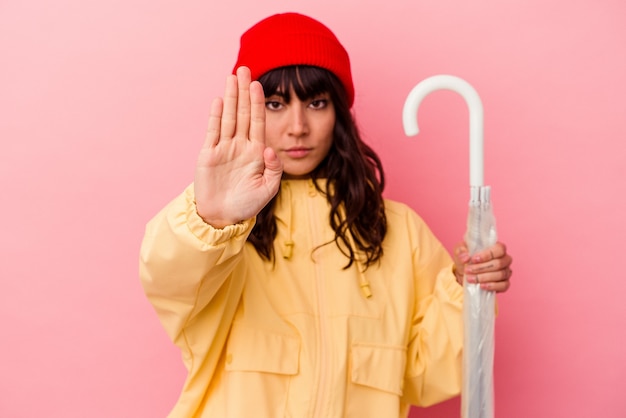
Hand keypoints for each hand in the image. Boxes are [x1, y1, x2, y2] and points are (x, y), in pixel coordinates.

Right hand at [194, 66, 282, 227]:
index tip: (259, 84)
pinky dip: (216, 116)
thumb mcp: (268, 189)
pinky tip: (220, 101)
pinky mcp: (208, 154)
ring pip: (229, 117)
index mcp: (256, 152)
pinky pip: (213, 131)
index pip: (259, 122)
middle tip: (245, 69)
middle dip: (245, 91)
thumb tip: (270, 148)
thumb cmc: (247, 205)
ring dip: (231, 97)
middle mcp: (240, 146)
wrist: (222, 217)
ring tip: (232, 77)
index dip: (259, 103)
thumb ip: (274, 169)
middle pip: (244, 113)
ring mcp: (224, 148)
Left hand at [452, 242, 511, 292]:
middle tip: (468, 270)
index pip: (499, 249)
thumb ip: (461, 251)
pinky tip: (481, 286)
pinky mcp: (505, 283)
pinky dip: (492, 286)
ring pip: (500, 274)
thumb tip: (465, 257)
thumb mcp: (460, 251)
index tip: (473, 259)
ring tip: (470, 279)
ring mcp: (506, 271)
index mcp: (496, 248)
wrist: (465, 273)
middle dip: (481, 268)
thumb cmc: (466, 258)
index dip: (487, 255)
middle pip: (499, 263)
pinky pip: (504, 285)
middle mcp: (504, 259)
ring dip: (484, 277)